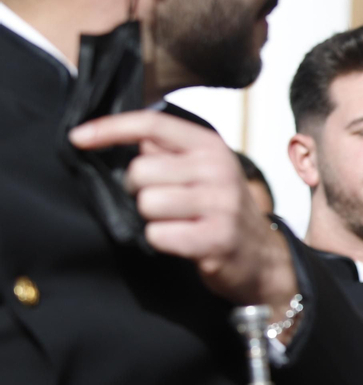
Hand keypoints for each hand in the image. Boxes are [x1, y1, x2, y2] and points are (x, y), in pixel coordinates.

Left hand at [70, 112, 298, 325]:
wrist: (263, 259)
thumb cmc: (221, 212)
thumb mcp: (203, 171)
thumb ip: (167, 152)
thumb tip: (120, 138)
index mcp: (210, 146)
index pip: (151, 125)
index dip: (109, 129)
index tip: (77, 138)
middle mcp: (218, 170)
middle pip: (140, 171)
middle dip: (138, 190)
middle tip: (161, 202)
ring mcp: (221, 204)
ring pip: (147, 204)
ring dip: (151, 219)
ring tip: (176, 223)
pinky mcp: (216, 238)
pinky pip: (159, 235)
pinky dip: (161, 241)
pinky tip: (182, 241)